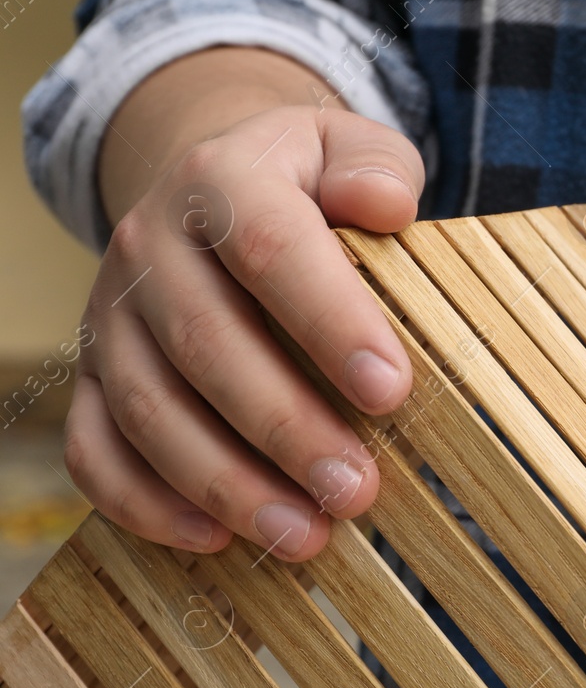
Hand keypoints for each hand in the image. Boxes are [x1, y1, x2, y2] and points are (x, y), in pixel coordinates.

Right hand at [67, 100, 423, 559]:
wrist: (210, 192)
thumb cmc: (306, 185)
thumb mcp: (347, 148)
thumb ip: (376, 165)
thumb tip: (387, 204)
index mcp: (221, 180)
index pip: (272, 249)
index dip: (331, 323)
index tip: (392, 390)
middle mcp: (149, 245)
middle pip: (209, 345)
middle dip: (285, 427)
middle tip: (356, 489)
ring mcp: (110, 315)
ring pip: (150, 409)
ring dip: (226, 482)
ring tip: (305, 536)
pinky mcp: (90, 374)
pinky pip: (95, 448)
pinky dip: (145, 502)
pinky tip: (214, 540)